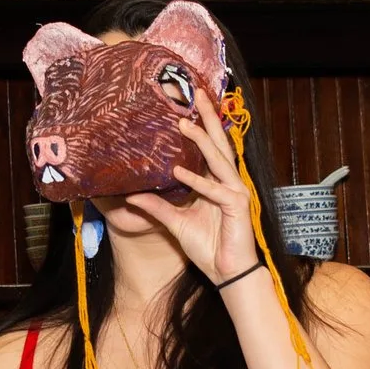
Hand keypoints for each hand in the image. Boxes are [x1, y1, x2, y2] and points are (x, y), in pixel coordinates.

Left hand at [123, 89, 261, 286]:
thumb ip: (156, 207)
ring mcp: (234, 192)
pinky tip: (179, 171)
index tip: (189, 105)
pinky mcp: (237, 206)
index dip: (202, 126)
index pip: (209, 149)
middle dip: (208, 119)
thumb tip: (132, 196)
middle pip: (218, 144)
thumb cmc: (208, 247)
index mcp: (215, 183)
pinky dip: (197, 180)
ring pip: (218, 160)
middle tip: (197, 95)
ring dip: (201, 141)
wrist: (227, 273)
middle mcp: (227, 182)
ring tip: (183, 123)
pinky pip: (214, 190)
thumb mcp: (175, 223)